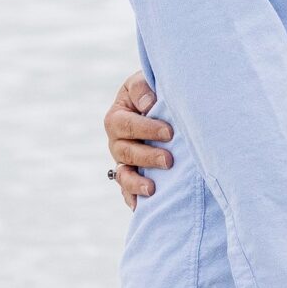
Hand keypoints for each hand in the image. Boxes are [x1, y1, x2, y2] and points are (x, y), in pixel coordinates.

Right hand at [106, 73, 174, 207]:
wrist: (162, 105)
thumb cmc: (154, 91)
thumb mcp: (144, 81)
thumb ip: (143, 89)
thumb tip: (149, 105)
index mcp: (117, 117)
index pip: (126, 125)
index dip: (147, 129)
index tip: (170, 132)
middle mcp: (116, 142)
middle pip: (126, 152)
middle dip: (147, 157)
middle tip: (169, 161)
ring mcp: (122, 161)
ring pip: (123, 175)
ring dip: (136, 183)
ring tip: (152, 189)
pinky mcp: (131, 176)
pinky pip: (127, 191)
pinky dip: (132, 198)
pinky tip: (141, 206)